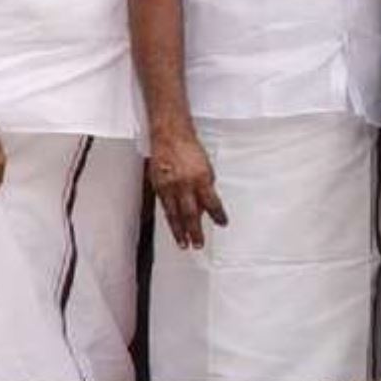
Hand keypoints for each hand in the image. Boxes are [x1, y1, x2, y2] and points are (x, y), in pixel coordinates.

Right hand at [150, 133, 227, 249]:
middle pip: (191, 214)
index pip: (212, 203)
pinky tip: (173, 226)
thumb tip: (206, 206)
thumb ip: (205, 188)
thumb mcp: (206, 167)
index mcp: (201, 178)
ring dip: (179, 231)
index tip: (222, 223)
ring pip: (174, 215)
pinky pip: (165, 207)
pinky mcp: (158, 186)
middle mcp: (185, 184)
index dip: (218, 215)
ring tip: (183, 243)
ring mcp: (169, 186)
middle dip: (195, 231)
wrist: (170, 136)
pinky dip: (169, 218)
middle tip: (198, 244)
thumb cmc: (189, 149)